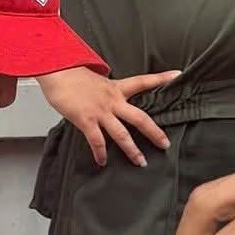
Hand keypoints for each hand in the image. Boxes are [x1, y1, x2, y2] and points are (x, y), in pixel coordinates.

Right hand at [39, 66, 181, 167]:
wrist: (57, 72)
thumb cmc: (71, 76)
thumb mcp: (94, 81)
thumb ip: (104, 92)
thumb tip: (107, 101)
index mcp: (116, 88)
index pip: (143, 81)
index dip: (161, 78)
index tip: (177, 75)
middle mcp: (113, 100)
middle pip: (140, 118)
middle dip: (154, 133)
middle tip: (165, 144)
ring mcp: (100, 111)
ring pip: (122, 134)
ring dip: (132, 150)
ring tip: (140, 162)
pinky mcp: (86, 120)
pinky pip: (97, 141)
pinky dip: (100, 153)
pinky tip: (102, 161)